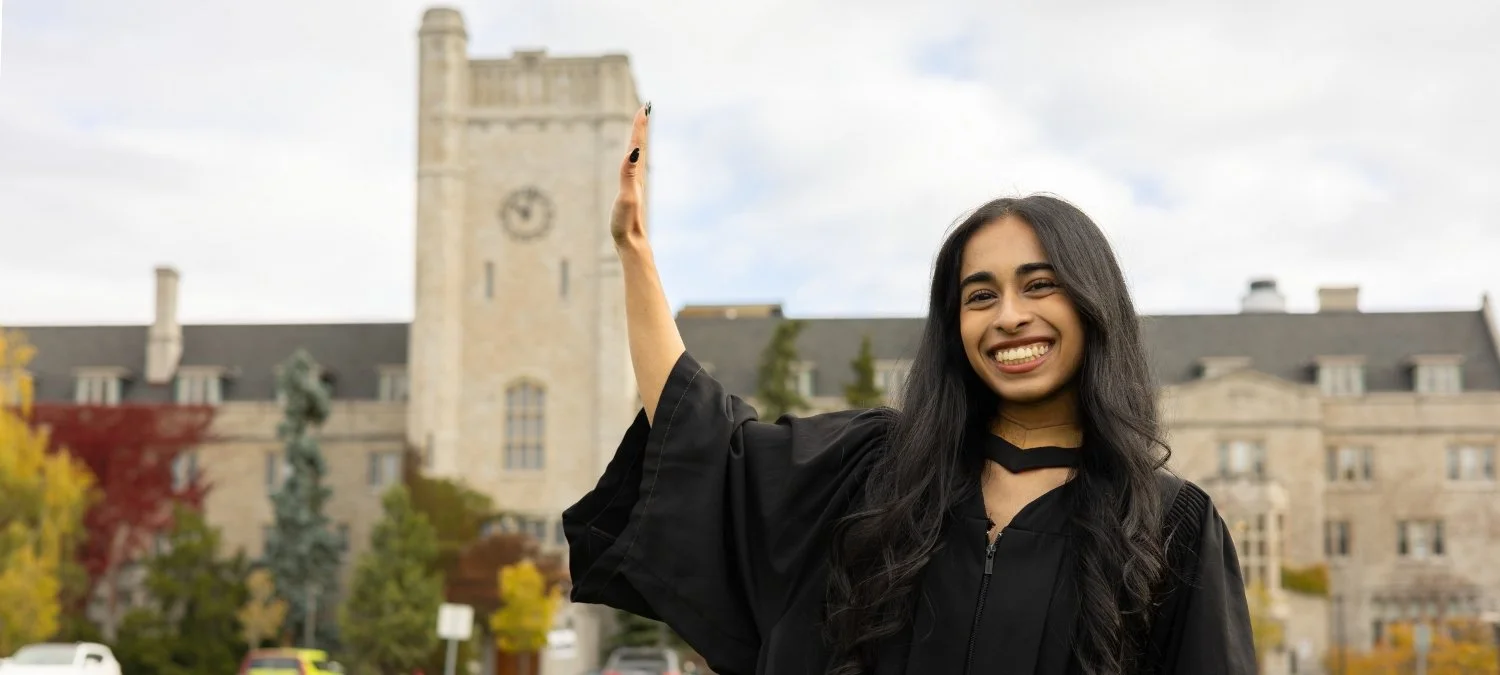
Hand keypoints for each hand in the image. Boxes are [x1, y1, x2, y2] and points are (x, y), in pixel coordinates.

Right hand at [611, 103, 650, 248]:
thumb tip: (633, 152)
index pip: (637, 146)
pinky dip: (633, 155)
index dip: (640, 126)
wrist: (632, 242)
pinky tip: (633, 156)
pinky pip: (632, 166)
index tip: (645, 107)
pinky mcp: (630, 192)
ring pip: (637, 156)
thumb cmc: (626, 222)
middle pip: (639, 146)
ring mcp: (634, 184)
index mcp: (635, 175)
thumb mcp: (626, 196)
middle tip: (646, 108)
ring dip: (639, 139)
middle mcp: (636, 177)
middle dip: (641, 127)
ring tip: (641, 125)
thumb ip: (628, 174)